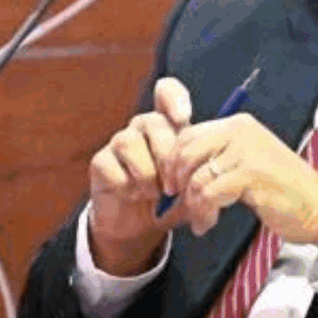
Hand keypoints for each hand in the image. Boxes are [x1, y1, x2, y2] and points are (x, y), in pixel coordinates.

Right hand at [88, 78, 192, 274]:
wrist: (141, 225)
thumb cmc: (172, 198)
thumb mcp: (195, 185)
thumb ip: (205, 172)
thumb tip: (217, 167)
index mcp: (169, 125)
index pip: (167, 91)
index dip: (174, 98)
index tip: (184, 118)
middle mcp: (143, 127)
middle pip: (154, 122)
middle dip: (167, 156)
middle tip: (175, 185)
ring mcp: (119, 142)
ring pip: (129, 142)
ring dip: (146, 173)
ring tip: (156, 192)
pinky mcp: (100, 162)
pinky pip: (111, 167)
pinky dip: (126, 186)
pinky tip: (134, 195)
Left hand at [162, 113, 317, 258]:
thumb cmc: (282, 190)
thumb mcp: (246, 164)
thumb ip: (216, 159)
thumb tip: (172, 172)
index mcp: (239, 125)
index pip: (187, 135)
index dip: (172, 163)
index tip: (173, 187)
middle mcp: (241, 131)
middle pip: (185, 152)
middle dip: (177, 183)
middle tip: (180, 205)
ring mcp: (247, 151)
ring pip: (195, 177)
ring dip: (192, 206)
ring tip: (201, 220)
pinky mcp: (250, 175)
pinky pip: (208, 195)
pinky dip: (203, 214)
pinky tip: (208, 225)